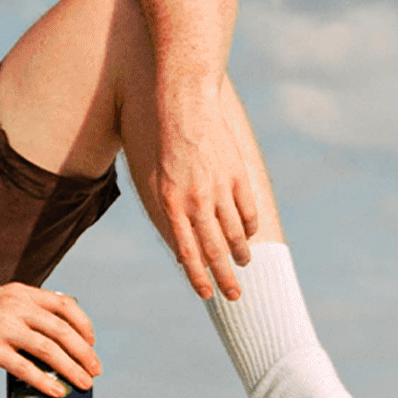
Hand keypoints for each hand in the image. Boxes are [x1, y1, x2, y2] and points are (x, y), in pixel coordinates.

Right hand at [0, 282, 99, 395]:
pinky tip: (55, 390)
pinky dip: (44, 380)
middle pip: (63, 330)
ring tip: (82, 383)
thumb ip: (24, 310)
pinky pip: (24, 366)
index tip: (90, 343)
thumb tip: (52, 332)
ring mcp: (2, 326)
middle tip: (94, 369)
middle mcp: (15, 306)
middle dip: (84, 353)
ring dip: (71, 368)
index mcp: (21, 293)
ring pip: (49, 349)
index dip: (84, 326)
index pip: (65, 305)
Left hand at [145, 79, 266, 300]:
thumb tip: (178, 250)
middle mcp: (196, 201)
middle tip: (235, 297)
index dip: (198, 277)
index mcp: (170, 204)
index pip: (187, 253)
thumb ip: (162, 215)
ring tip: (244, 265)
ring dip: (240, 253)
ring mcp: (219, 187)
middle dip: (225, 278)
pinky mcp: (236, 173)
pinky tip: (248, 234)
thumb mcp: (148, 179)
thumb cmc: (155, 138)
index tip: (207, 295)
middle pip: (214, 250)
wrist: (181, 100)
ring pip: (234, 232)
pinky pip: (246, 210)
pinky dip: (249, 226)